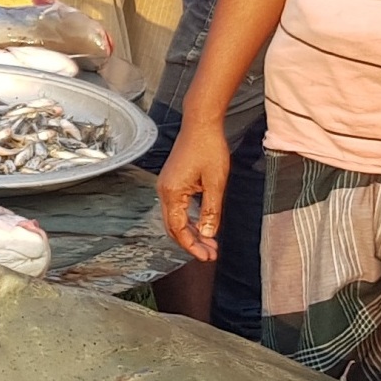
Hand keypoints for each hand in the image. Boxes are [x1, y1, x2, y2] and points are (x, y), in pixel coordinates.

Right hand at [156, 121, 230, 261]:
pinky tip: (202, 224)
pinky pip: (177, 208)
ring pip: (175, 219)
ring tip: (209, 243)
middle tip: (210, 254)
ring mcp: (166, 186)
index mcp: (172, 193)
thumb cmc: (208, 147)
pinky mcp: (172, 181)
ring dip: (191, 232)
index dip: (192, 245)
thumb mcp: (216, 182)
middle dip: (192, 242)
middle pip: (174, 227)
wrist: (200, 123)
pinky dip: (189, 220)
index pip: (179, 229)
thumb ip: (211, 210)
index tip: (207, 256)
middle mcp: (164, 191)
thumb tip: (209, 234)